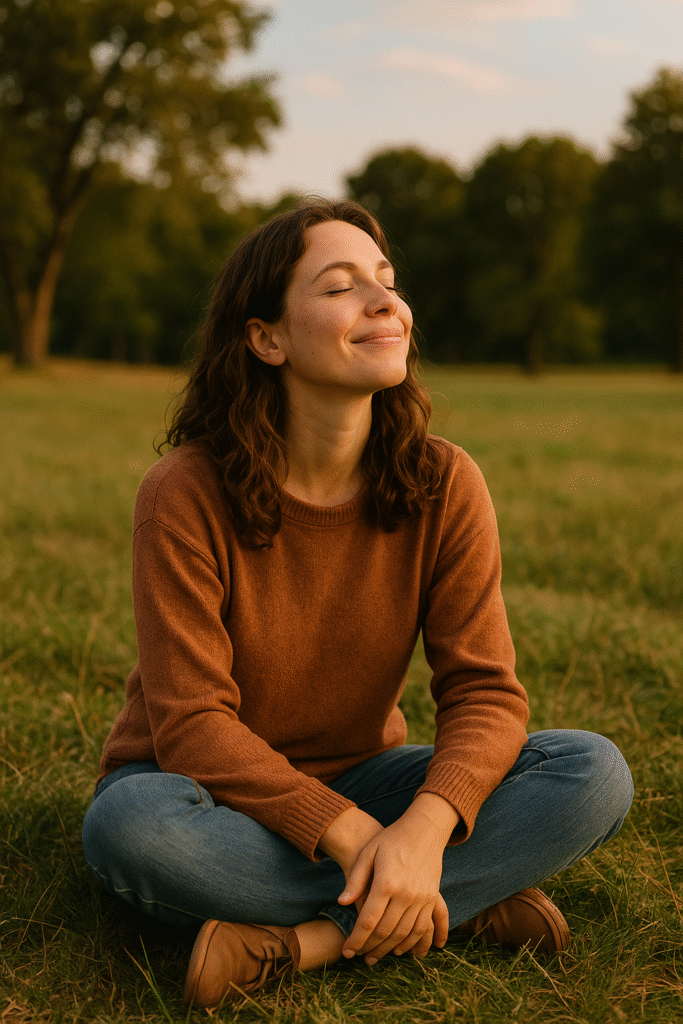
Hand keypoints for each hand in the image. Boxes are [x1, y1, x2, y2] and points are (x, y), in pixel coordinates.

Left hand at [337, 795, 457, 963]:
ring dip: (389, 950)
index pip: (369, 921)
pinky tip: (400, 950)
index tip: (347, 951)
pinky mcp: (432, 899)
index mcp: (387, 882)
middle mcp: (406, 894)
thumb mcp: (368, 854)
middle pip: (386, 932)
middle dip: (370, 948)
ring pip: (404, 935)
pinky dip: (412, 943)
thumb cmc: (391, 840)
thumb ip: (355, 879)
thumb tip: (342, 902)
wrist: (423, 829)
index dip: (357, 940)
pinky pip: (422, 928)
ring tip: (375, 957)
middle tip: (359, 957)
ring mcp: (422, 898)